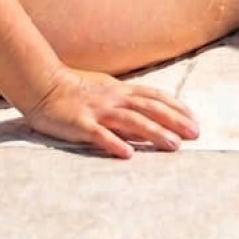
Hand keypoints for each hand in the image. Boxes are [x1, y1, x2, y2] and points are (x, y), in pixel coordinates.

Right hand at [24, 66, 199, 158]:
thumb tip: (148, 117)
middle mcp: (114, 98)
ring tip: (173, 145)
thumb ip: (125, 101)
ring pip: (131, 121)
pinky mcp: (80, 124)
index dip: (175, 107)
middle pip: (149, 108)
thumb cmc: (75, 89)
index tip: (193, 118)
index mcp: (120, 90)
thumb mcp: (105, 91)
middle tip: (195, 133)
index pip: (154, 97)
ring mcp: (98, 110)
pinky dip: (114, 143)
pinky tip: (127, 154)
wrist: (43, 85)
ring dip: (154, 133)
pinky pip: (99, 134)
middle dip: (174, 121)